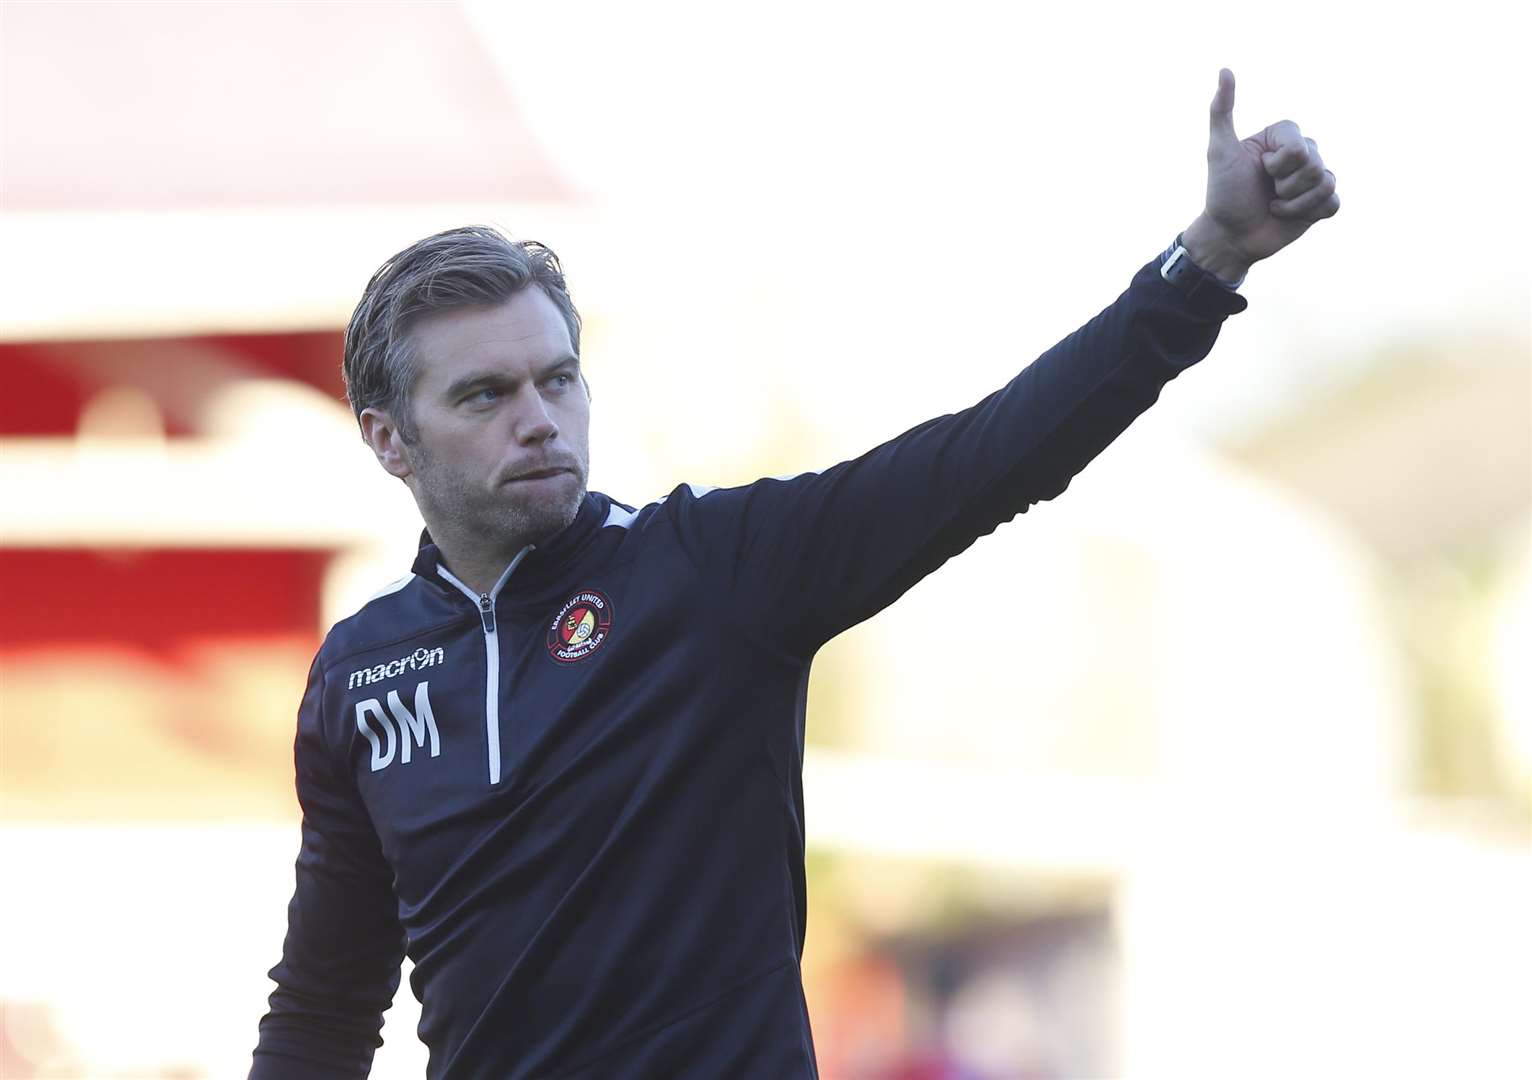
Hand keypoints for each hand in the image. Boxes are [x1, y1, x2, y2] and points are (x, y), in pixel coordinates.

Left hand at [1187, 68, 1339, 277]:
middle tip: (1265, 191)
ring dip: (1294, 203)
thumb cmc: (1222, 193)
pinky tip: (1291, 215)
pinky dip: (1310, 213)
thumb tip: (1224, 70)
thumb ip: (1222, 111)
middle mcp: (1302, 151)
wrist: (1229, 237)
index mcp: (1283, 135)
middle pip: (1314, 165)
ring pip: (1326, 184)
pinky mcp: (1321, 202)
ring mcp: (1313, 177)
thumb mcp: (1219, 151)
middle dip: (1285, 186)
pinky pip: (1333, 203)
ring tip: (1274, 205)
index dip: (1278, 166)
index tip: (1258, 170)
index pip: (1299, 148)